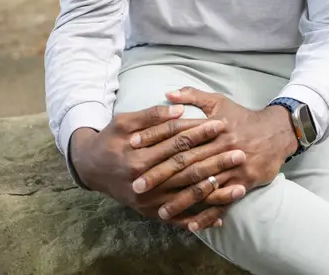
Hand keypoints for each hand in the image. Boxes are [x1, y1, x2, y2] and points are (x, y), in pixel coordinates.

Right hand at [69, 104, 246, 229]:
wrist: (90, 168)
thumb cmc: (109, 140)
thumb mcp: (124, 121)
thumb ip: (152, 116)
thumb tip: (179, 110)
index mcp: (139, 158)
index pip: (178, 143)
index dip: (201, 133)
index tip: (222, 124)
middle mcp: (145, 183)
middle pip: (187, 170)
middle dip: (215, 161)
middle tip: (239, 153)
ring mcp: (148, 201)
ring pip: (187, 196)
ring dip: (214, 192)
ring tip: (239, 185)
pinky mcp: (150, 213)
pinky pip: (178, 217)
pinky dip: (199, 218)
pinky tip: (220, 216)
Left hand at [127, 87, 298, 231]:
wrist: (275, 132)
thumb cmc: (242, 117)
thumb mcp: (219, 102)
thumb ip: (193, 96)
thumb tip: (168, 93)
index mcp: (211, 128)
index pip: (178, 135)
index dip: (155, 140)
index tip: (133, 146)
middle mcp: (220, 148)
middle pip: (186, 164)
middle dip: (161, 175)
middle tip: (137, 186)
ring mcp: (232, 168)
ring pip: (202, 186)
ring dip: (180, 200)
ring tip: (160, 211)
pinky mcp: (243, 182)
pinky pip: (223, 201)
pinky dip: (208, 214)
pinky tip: (192, 224)